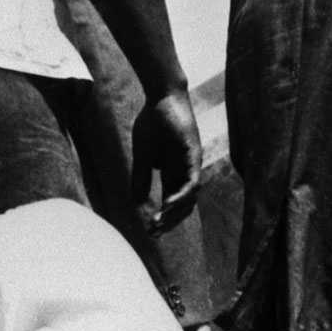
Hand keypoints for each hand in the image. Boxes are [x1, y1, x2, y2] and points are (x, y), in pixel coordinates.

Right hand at [132, 89, 202, 233]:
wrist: (161, 97)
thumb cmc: (152, 123)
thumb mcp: (142, 156)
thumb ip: (141, 179)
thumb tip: (137, 204)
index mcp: (173, 172)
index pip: (172, 202)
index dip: (163, 218)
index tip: (149, 231)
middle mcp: (185, 171)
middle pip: (183, 204)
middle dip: (169, 221)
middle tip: (154, 233)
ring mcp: (191, 164)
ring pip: (190, 197)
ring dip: (174, 213)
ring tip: (159, 223)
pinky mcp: (194, 155)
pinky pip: (192, 181)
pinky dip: (181, 196)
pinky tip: (168, 206)